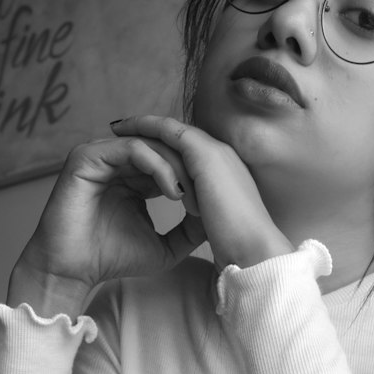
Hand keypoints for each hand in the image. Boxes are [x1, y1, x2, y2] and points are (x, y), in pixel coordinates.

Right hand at [7, 130, 208, 315]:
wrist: (72, 272)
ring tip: (189, 197)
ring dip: (177, 169)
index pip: (172, 162)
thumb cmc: (111, 260)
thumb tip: (218, 218)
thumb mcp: (165, 246)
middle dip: (190, 171)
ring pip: (152, 145)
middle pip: (165, 149)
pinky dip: (158, 167)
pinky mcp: (87, 156)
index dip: (196, 179)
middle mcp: (117, 161)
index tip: (214, 205)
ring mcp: (101, 155)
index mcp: (134, 176)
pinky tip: (172, 191)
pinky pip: (132, 149)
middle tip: (206, 199)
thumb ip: (189, 230)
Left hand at [109, 115, 290, 272]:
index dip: (166, 149)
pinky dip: (145, 128)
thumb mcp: (217, 223)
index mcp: (225, 172)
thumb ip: (206, 214)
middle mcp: (221, 154)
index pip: (191, 152)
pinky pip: (167, 130)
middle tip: (124, 130)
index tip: (143, 152)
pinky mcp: (203, 152)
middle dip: (151, 131)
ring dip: (143, 124)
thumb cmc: (239, 246)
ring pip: (172, 128)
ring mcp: (214, 150)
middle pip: (180, 135)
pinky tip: (124, 131)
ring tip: (119, 127)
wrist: (254, 248)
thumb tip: (199, 222)